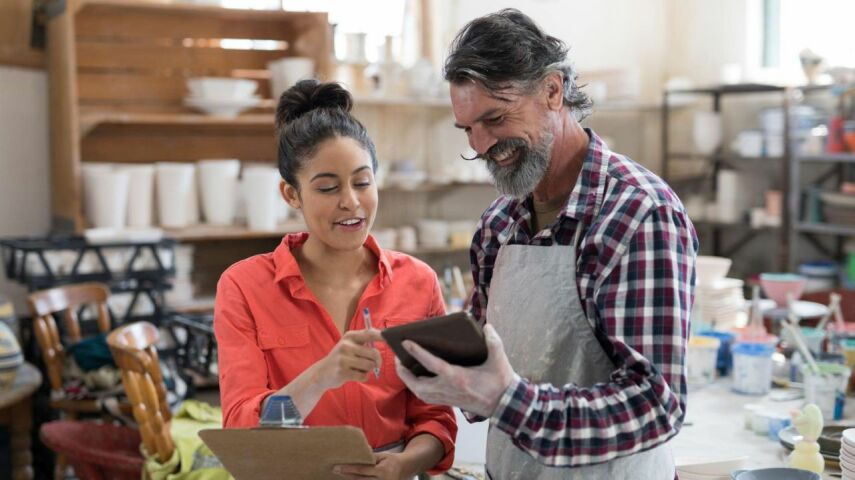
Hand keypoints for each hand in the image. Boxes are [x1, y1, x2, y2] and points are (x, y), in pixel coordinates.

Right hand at [312, 329, 383, 389]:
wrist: (321, 373)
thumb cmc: (340, 358)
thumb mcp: (348, 345)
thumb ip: (364, 341)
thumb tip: (384, 337)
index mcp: (349, 336)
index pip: (369, 334)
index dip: (382, 336)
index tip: (390, 338)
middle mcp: (346, 346)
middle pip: (374, 353)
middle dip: (377, 361)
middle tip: (374, 364)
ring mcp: (344, 359)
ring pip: (370, 365)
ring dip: (369, 370)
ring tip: (359, 369)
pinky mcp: (343, 372)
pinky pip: (364, 376)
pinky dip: (363, 377)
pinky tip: (354, 375)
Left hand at [334, 451, 409, 479]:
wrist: (406, 469)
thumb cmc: (392, 460)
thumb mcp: (383, 456)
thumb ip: (370, 456)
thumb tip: (357, 453)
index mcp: (382, 472)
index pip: (362, 470)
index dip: (349, 469)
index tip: (337, 467)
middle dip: (346, 476)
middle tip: (334, 471)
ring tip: (339, 475)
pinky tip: (350, 478)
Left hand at [394, 323, 514, 417]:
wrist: (504, 405)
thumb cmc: (500, 381)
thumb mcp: (499, 359)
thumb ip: (493, 341)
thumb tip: (486, 326)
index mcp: (458, 377)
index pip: (432, 363)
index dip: (417, 352)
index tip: (406, 341)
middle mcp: (448, 389)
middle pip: (417, 383)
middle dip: (403, 371)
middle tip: (397, 356)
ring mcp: (447, 397)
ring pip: (419, 391)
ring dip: (407, 380)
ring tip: (402, 365)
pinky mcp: (448, 401)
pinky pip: (425, 396)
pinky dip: (416, 387)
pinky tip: (415, 378)